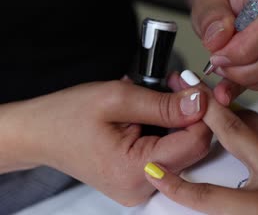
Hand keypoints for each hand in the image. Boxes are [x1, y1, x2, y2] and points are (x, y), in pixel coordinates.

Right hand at [2, 80, 211, 205]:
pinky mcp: (139, 179)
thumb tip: (200, 103)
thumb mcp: (116, 98)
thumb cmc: (67, 116)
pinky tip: (155, 112)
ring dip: (179, 119)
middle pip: (192, 149)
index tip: (195, 88)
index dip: (202, 112)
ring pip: (182, 150)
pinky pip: (168, 154)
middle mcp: (141, 187)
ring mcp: (141, 187)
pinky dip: (168, 130)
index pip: (195, 144)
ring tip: (163, 94)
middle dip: (191, 113)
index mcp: (135, 170)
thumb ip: (163, 104)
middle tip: (177, 85)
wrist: (40, 133)